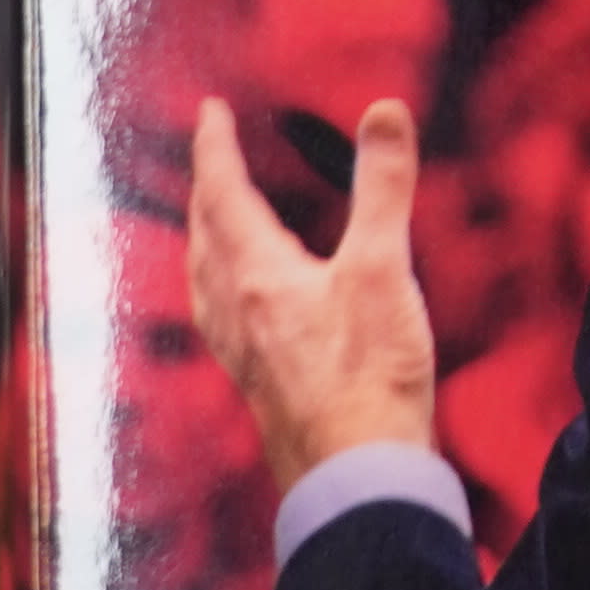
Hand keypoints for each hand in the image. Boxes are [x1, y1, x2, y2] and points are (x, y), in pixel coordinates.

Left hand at [187, 96, 439, 473]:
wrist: (359, 476)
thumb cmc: (370, 377)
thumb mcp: (385, 269)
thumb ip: (383, 188)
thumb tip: (382, 113)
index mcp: (259, 276)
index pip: (223, 195)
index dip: (214, 149)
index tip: (210, 113)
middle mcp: (238, 313)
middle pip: (204, 239)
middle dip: (205, 191)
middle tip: (211, 159)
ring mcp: (244, 354)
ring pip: (204, 283)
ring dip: (204, 240)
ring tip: (212, 226)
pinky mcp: (260, 386)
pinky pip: (221, 319)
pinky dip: (219, 288)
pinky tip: (242, 307)